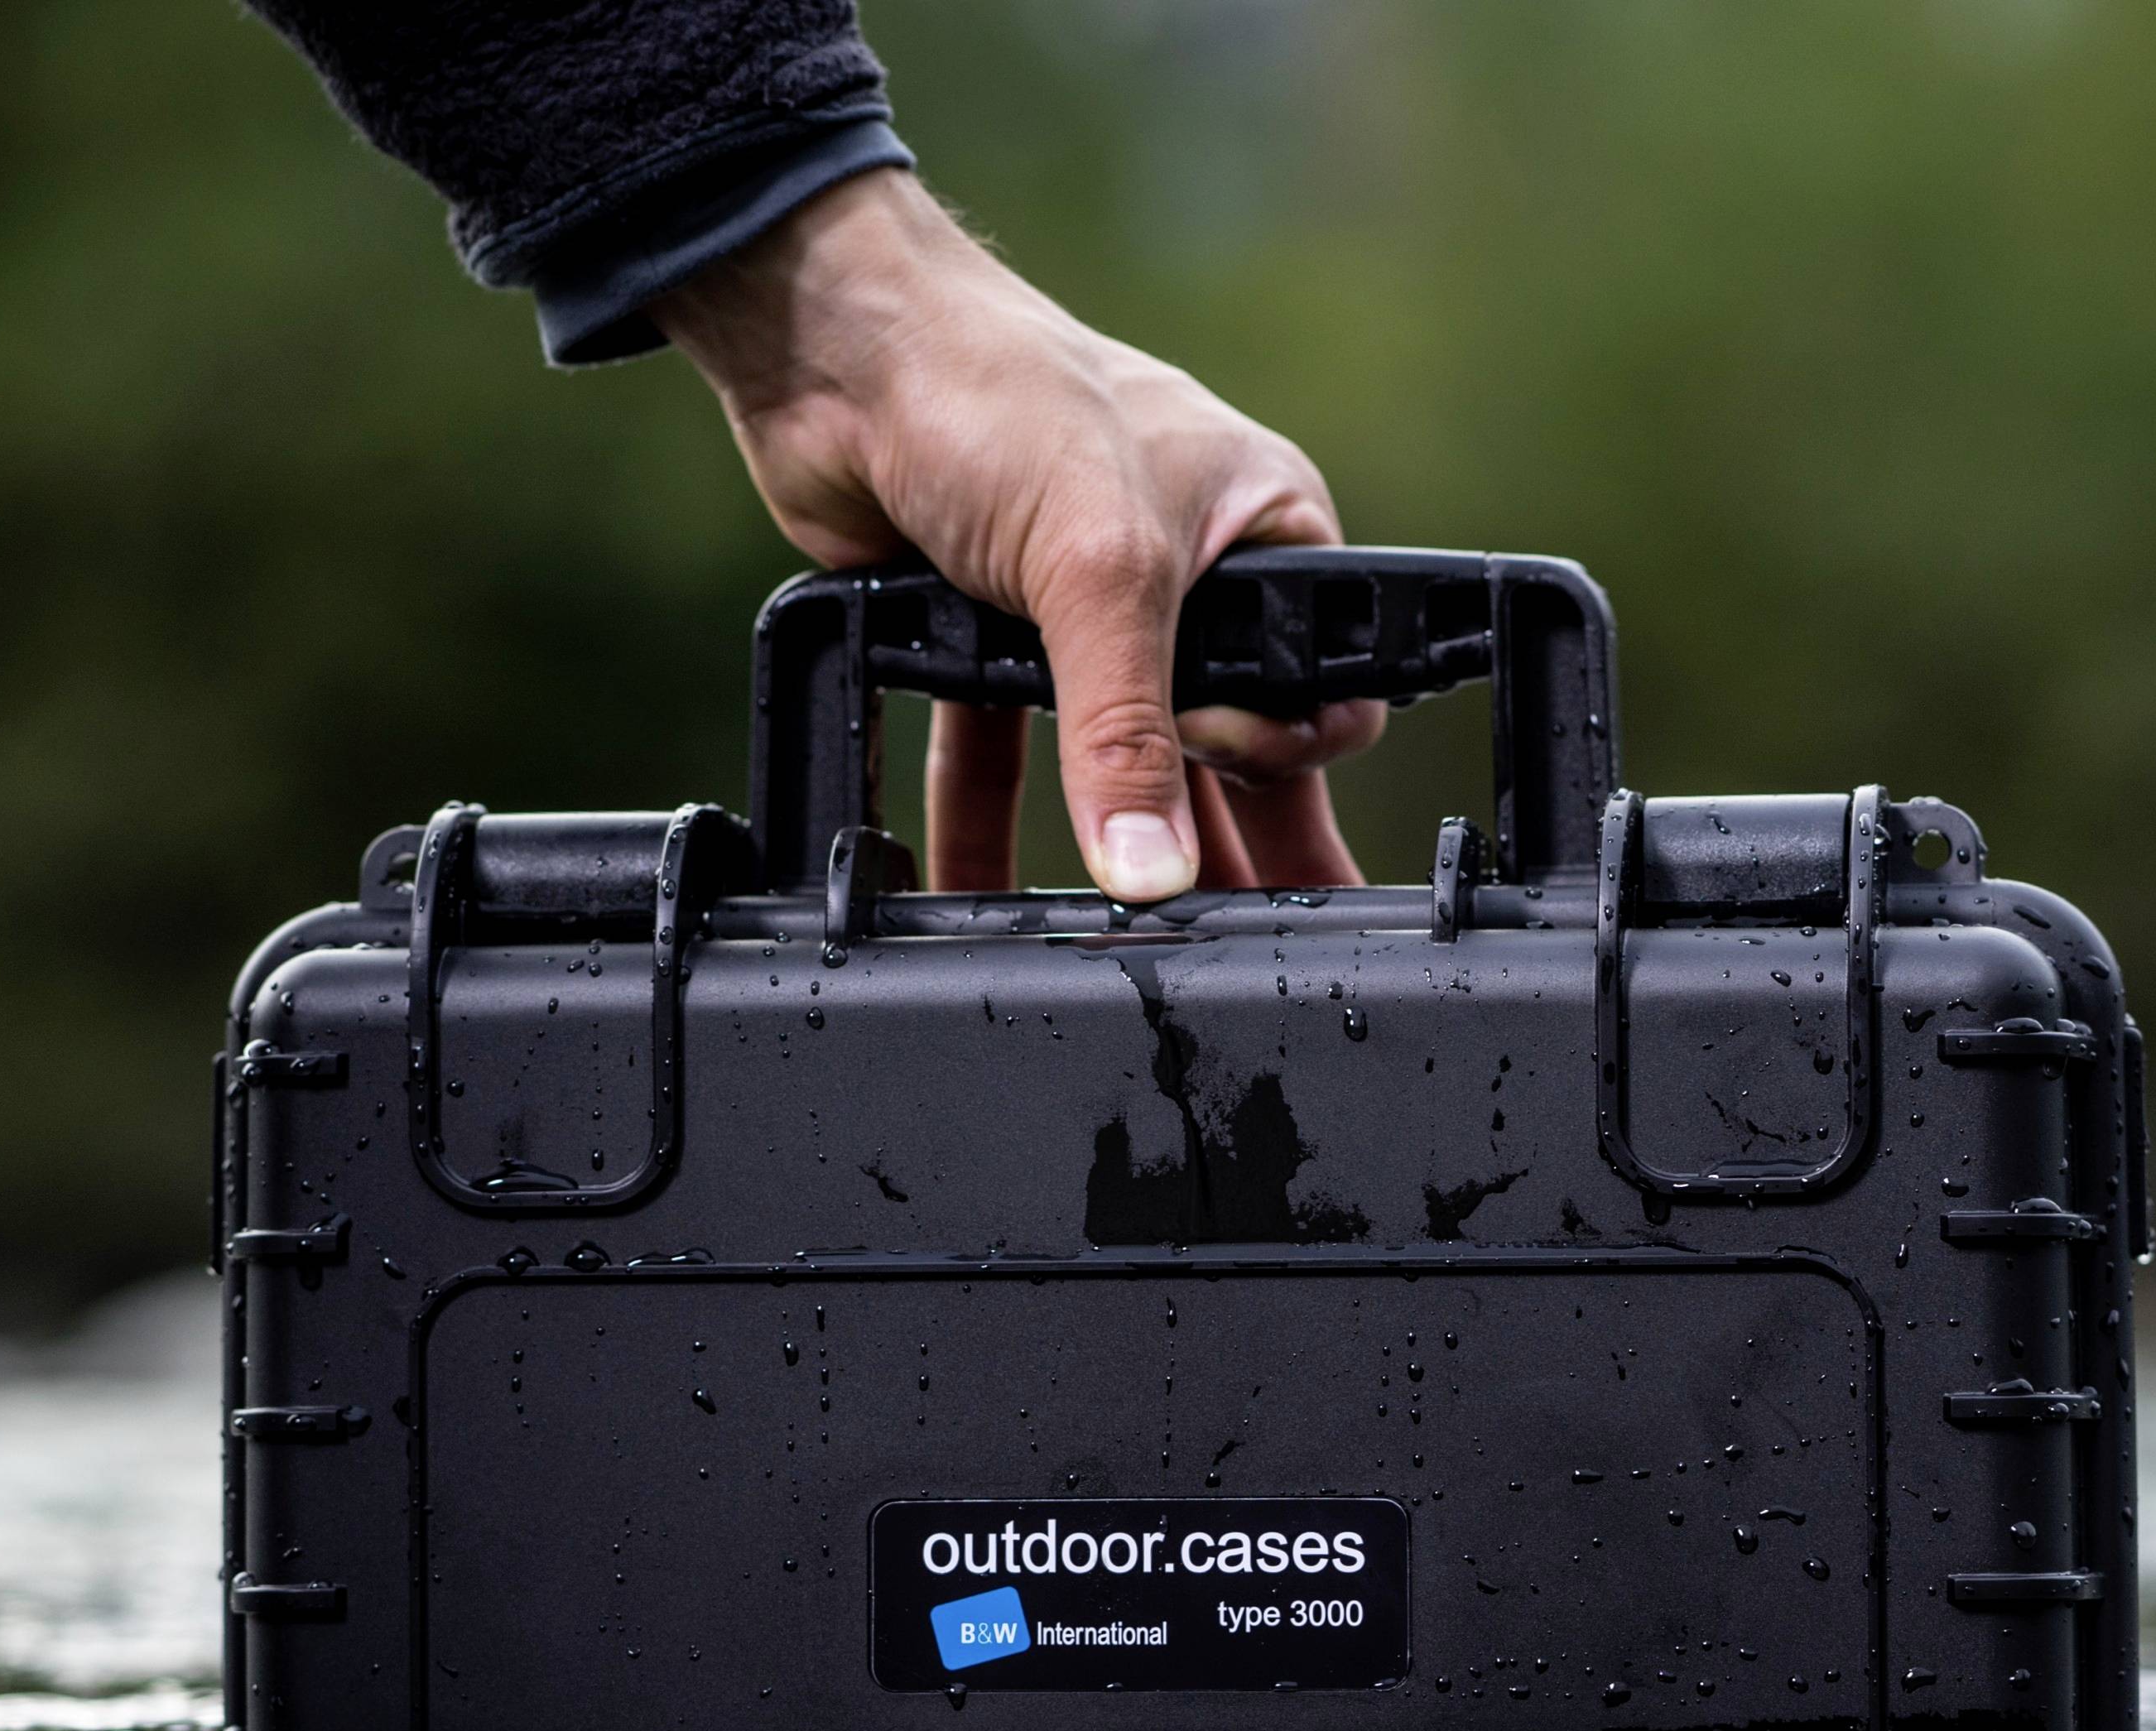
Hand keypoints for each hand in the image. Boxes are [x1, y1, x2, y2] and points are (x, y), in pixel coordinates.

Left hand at [653, 170, 1384, 900]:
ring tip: (1135, 956)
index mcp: (1264, 533)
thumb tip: (1152, 870)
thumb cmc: (1002, 392)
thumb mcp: (1099, 571)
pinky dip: (991, 825)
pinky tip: (981, 898)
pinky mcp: (991, 633)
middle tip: (1253, 948)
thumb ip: (1129, 735)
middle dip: (1230, 847)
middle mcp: (1188, 574)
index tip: (1219, 770)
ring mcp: (1085, 607)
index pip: (1317, 687)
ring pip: (1115, 759)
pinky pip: (1007, 754)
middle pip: (1226, 744)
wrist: (839, 350)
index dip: (1282, 753)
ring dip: (1112, 849)